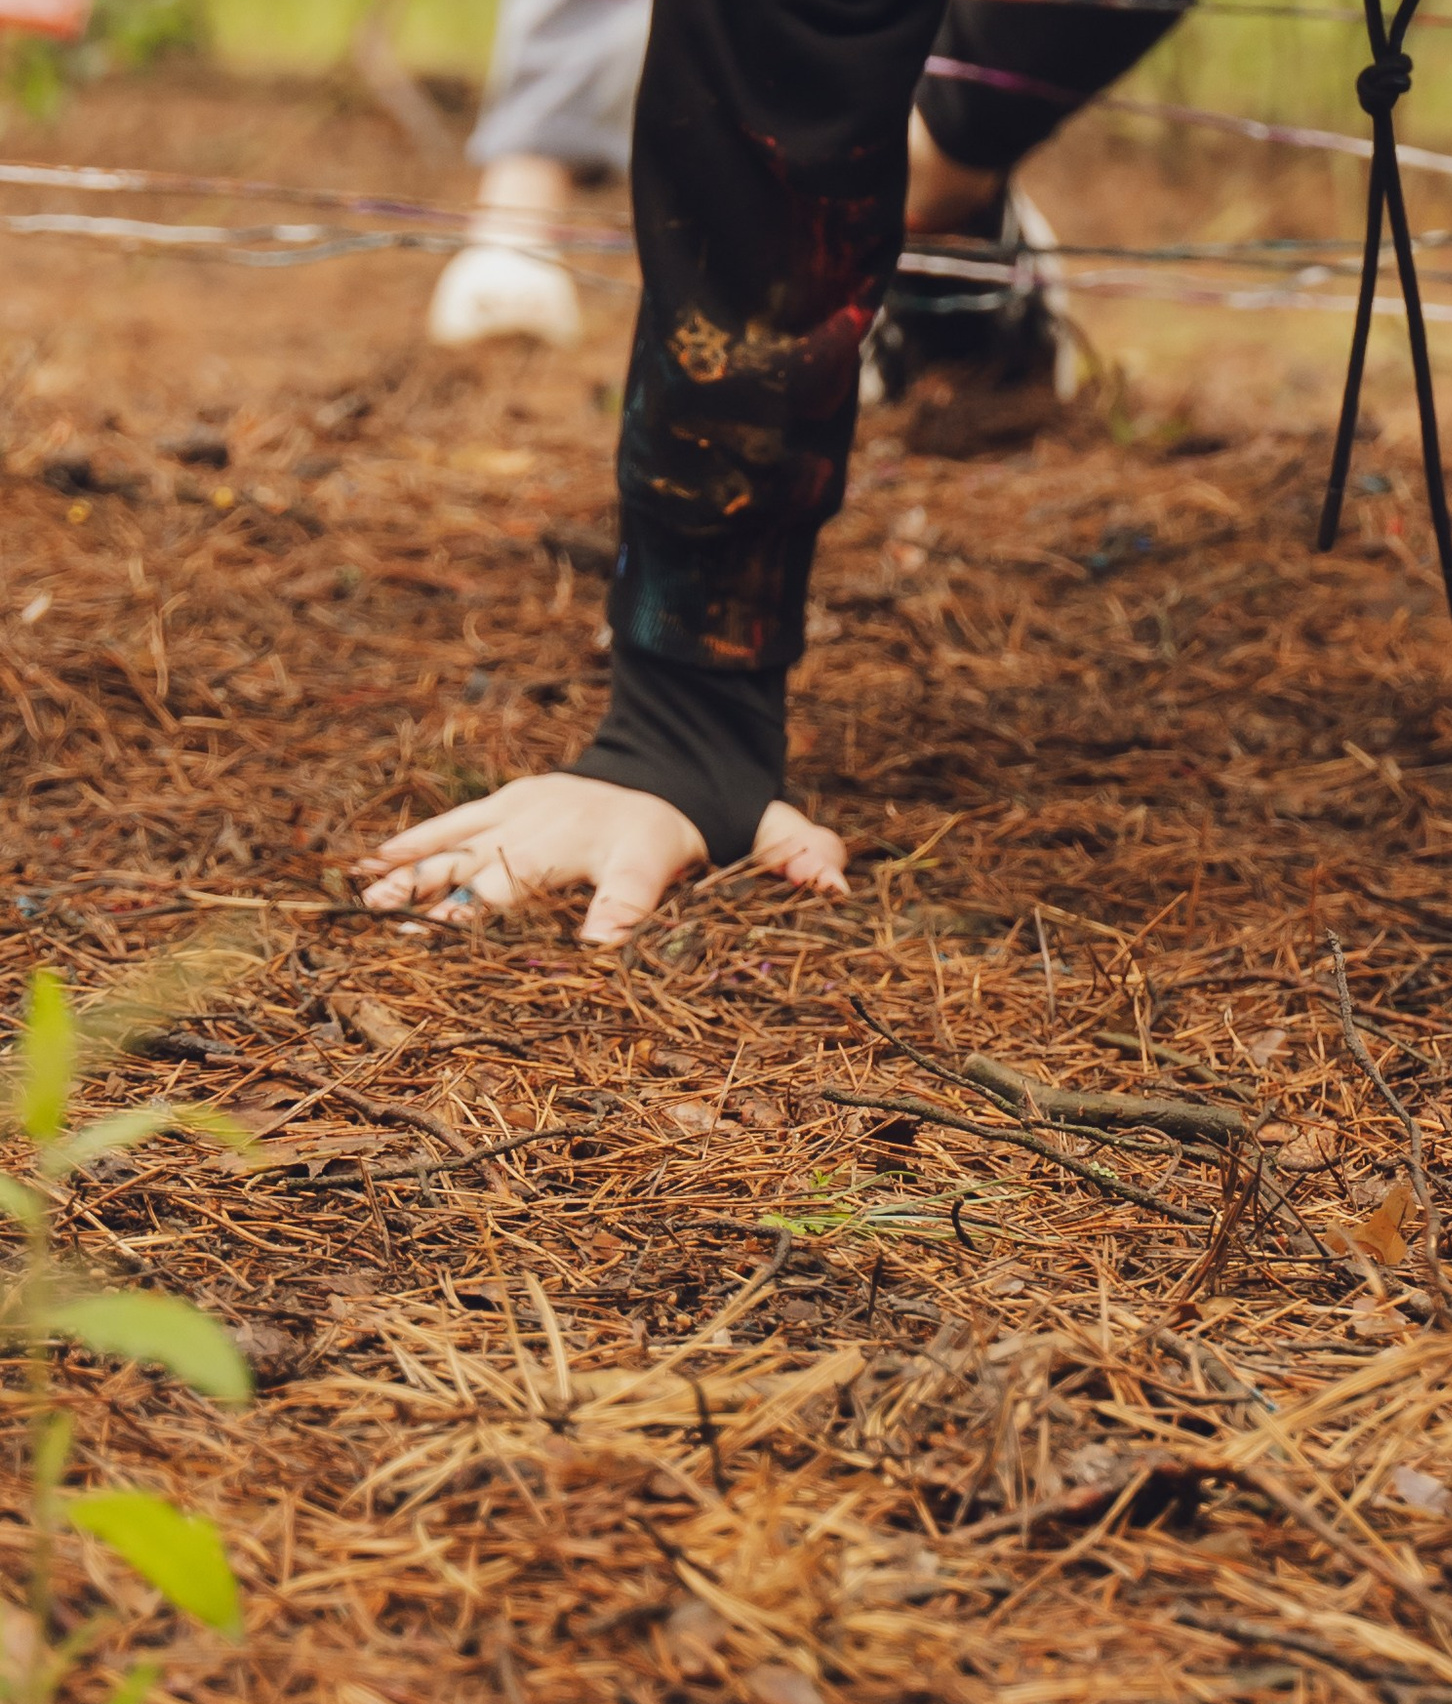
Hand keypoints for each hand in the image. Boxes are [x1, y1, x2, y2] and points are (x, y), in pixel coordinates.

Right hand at [353, 772, 847, 947]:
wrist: (669, 752)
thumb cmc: (708, 819)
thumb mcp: (762, 831)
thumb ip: (801, 854)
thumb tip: (839, 884)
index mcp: (640, 847)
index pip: (629, 887)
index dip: (614, 917)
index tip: (592, 951)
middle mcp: (576, 827)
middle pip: (517, 873)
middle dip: (471, 906)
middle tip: (428, 937)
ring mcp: (531, 811)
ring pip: (466, 849)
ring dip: (418, 881)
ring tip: (371, 910)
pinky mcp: (504, 803)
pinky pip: (449, 827)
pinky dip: (406, 848)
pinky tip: (360, 871)